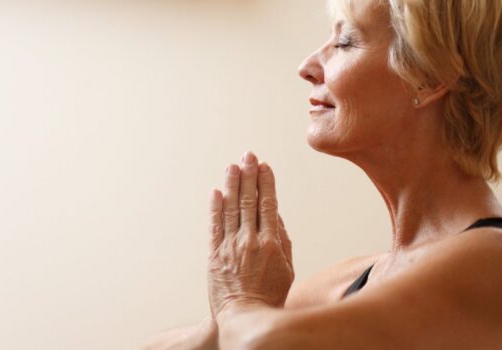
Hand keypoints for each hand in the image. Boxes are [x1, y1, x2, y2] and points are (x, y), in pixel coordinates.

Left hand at [206, 151, 293, 321]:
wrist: (244, 317)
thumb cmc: (270, 295)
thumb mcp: (287, 268)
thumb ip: (282, 240)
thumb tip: (275, 215)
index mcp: (271, 243)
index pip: (268, 205)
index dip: (266, 183)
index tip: (265, 166)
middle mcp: (249, 241)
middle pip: (248, 200)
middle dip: (249, 175)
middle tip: (249, 155)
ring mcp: (229, 247)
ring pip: (230, 208)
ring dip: (231, 184)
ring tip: (233, 166)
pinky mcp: (214, 255)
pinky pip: (214, 226)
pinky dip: (215, 208)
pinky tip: (216, 192)